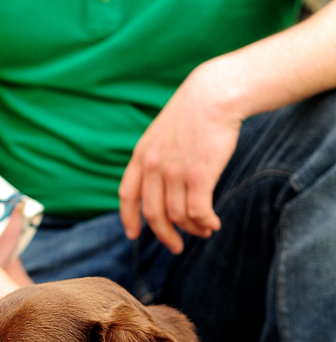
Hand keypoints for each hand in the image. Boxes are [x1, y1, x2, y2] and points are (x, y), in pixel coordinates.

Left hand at [118, 64, 242, 254]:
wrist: (214, 95)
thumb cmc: (194, 114)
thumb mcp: (162, 133)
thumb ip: (156, 158)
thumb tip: (159, 185)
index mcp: (142, 156)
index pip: (127, 195)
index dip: (129, 218)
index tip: (133, 235)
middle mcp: (154, 167)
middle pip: (153, 213)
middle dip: (165, 235)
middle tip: (176, 247)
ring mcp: (175, 172)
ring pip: (178, 216)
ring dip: (192, 229)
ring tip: (204, 230)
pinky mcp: (199, 175)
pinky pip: (198, 212)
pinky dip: (205, 223)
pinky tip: (213, 224)